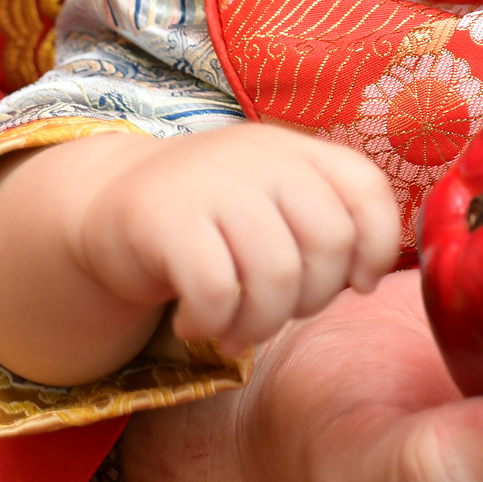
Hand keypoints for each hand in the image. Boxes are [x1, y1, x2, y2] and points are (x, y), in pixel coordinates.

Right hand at [0, 122, 401, 385]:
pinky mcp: (164, 219)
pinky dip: (211, 323)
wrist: (107, 205)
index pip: (367, 190)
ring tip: (237, 330)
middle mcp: (260, 158)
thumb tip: (371, 278)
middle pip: (327, 243)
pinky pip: (215, 290)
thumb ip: (327, 224)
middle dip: (312, 299)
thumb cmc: (213, 220)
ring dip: (260, 324)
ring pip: (276, 275)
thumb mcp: (275, 203)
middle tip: (277, 313)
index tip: (355, 284)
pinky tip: (197, 324)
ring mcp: (211, 183)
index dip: (375, 248)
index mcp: (297, 150)